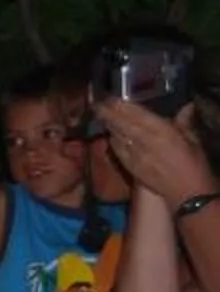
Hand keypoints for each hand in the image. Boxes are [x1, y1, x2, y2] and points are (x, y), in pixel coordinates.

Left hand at [95, 99, 219, 203]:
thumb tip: (186, 107)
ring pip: (116, 135)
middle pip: (120, 123)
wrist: (186, 194)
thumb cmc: (193, 164)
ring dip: (108, 125)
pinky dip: (113, 140)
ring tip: (102, 116)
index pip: (135, 114)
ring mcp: (134, 154)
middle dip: (107, 113)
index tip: (110, 98)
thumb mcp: (192, 140)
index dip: (120, 105)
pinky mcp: (130, 166)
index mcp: (160, 131)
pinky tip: (111, 135)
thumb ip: (184, 122)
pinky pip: (117, 150)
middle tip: (98, 104)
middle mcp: (143, 141)